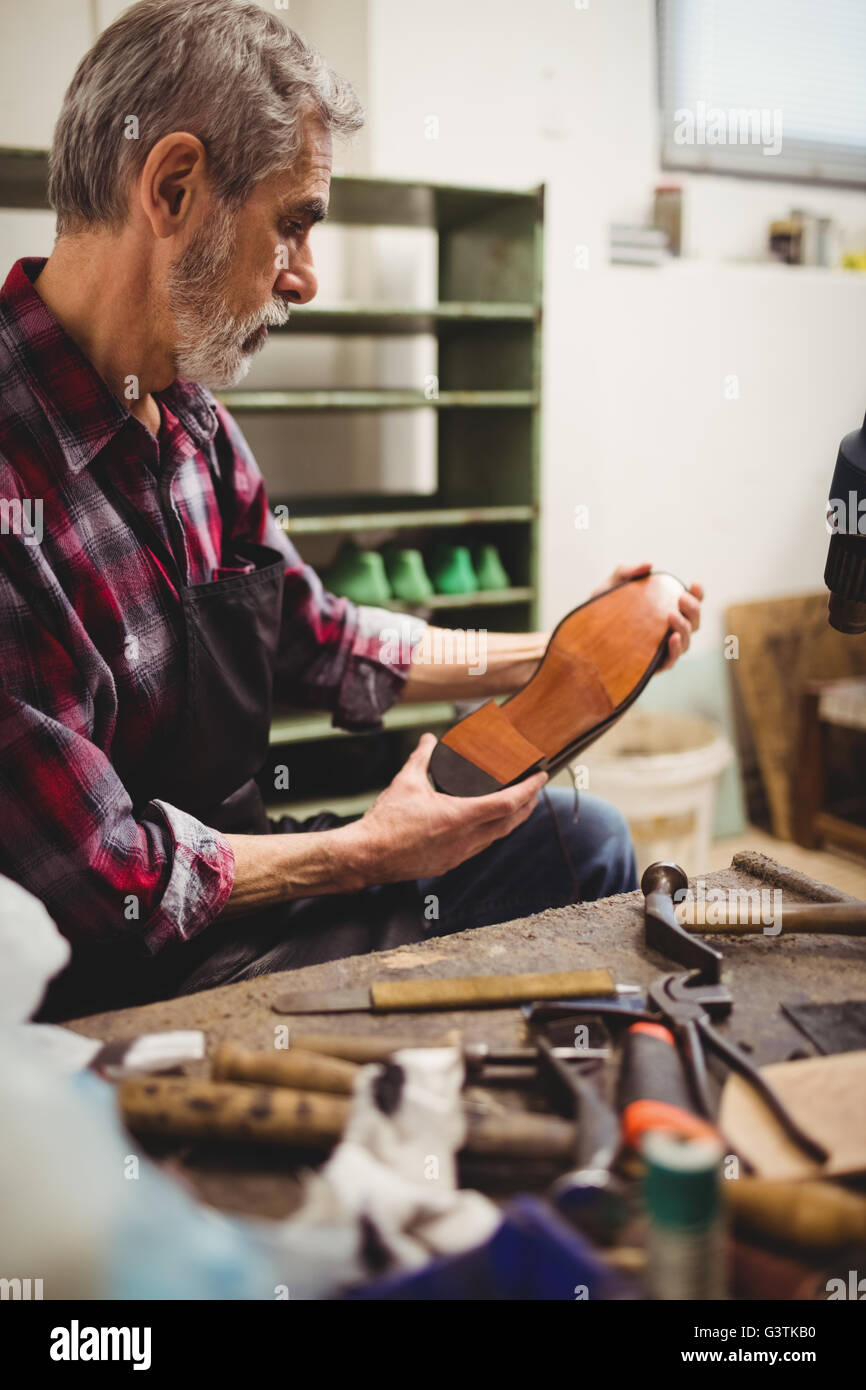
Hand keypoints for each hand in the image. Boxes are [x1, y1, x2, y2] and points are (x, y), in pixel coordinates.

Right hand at [342, 732, 546, 883]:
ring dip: (511, 821)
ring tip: (518, 805)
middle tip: (535, 789)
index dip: (528, 789)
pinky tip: (488, 826)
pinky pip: (480, 847)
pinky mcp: (449, 863)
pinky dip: (492, 833)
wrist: (368, 855)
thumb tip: (429, 740)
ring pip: (496, 837)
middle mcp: (465, 839)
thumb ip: (421, 757)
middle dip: (527, 805)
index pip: (507, 803)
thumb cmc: (387, 822)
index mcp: (459, 817)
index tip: (541, 777)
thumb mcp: (406, 782)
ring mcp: (458, 855)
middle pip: (510, 823)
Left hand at [591, 561, 702, 671]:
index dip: (697, 595)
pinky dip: (675, 650)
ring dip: (684, 627)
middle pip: (694, 623)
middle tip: (680, 598)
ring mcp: (661, 650)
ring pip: (686, 642)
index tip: (694, 585)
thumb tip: (648, 565)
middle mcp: (667, 631)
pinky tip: (671, 638)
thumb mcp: (611, 587)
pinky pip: (670, 661)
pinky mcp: (651, 666)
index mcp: (663, 611)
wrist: (580, 638)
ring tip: (671, 615)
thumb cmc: (599, 611)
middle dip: (693, 609)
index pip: (689, 605)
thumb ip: (627, 572)